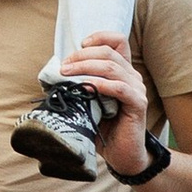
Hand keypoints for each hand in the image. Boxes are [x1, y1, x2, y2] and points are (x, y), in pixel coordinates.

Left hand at [67, 33, 153, 176]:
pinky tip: (86, 87)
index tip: (80, 45)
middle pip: (108, 52)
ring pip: (112, 67)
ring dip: (86, 67)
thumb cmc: (103, 127)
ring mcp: (137, 89)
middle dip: (82, 56)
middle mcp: (132, 76)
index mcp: (122, 71)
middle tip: (63, 66)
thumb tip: (53, 75)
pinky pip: (120, 88)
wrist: (122, 155)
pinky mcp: (138, 104)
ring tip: (67, 74)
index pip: (117, 41)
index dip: (99, 37)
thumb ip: (79, 86)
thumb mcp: (88, 102)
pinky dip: (100, 84)